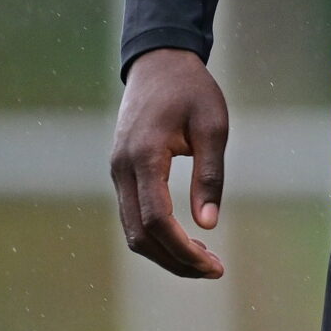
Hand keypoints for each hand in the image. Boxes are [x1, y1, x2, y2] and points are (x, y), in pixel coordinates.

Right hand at [110, 47, 230, 277]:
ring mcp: (117, 171)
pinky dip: (156, 234)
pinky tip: (184, 237)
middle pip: (141, 234)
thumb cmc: (191, 89)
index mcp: (145, 156)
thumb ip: (209, 175)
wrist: (158, 61)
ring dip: (165, 251)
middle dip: (175, 259)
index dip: (183, 248)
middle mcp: (122, 169)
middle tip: (212, 269)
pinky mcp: (121, 171)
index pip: (158, 220)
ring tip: (202, 259)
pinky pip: (133, 214)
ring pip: (133, 229)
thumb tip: (209, 224)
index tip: (213, 264)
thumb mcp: (213, 126)